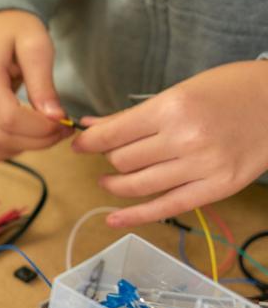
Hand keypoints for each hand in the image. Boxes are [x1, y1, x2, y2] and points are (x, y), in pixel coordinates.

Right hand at [0, 9, 70, 158]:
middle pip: (4, 138)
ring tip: (49, 129)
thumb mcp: (37, 48)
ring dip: (29, 146)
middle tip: (64, 128)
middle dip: (40, 140)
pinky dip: (15, 147)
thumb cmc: (18, 33)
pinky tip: (30, 132)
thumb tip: (55, 118)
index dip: (41, 128)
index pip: (10, 119)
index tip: (66, 122)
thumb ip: (44, 83)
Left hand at [73, 61, 267, 226]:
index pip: (112, 134)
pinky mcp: (219, 187)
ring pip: (138, 185)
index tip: (79, 144)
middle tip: (108, 155)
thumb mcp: (179, 92)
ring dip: (116, 184)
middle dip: (108, 159)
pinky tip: (113, 218)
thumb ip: (133, 114)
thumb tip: (89, 125)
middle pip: (123, 161)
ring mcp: (203, 166)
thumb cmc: (229, 89)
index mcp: (172, 109)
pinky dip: (135, 216)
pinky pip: (167, 207)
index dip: (88, 142)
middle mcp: (185, 139)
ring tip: (110, 179)